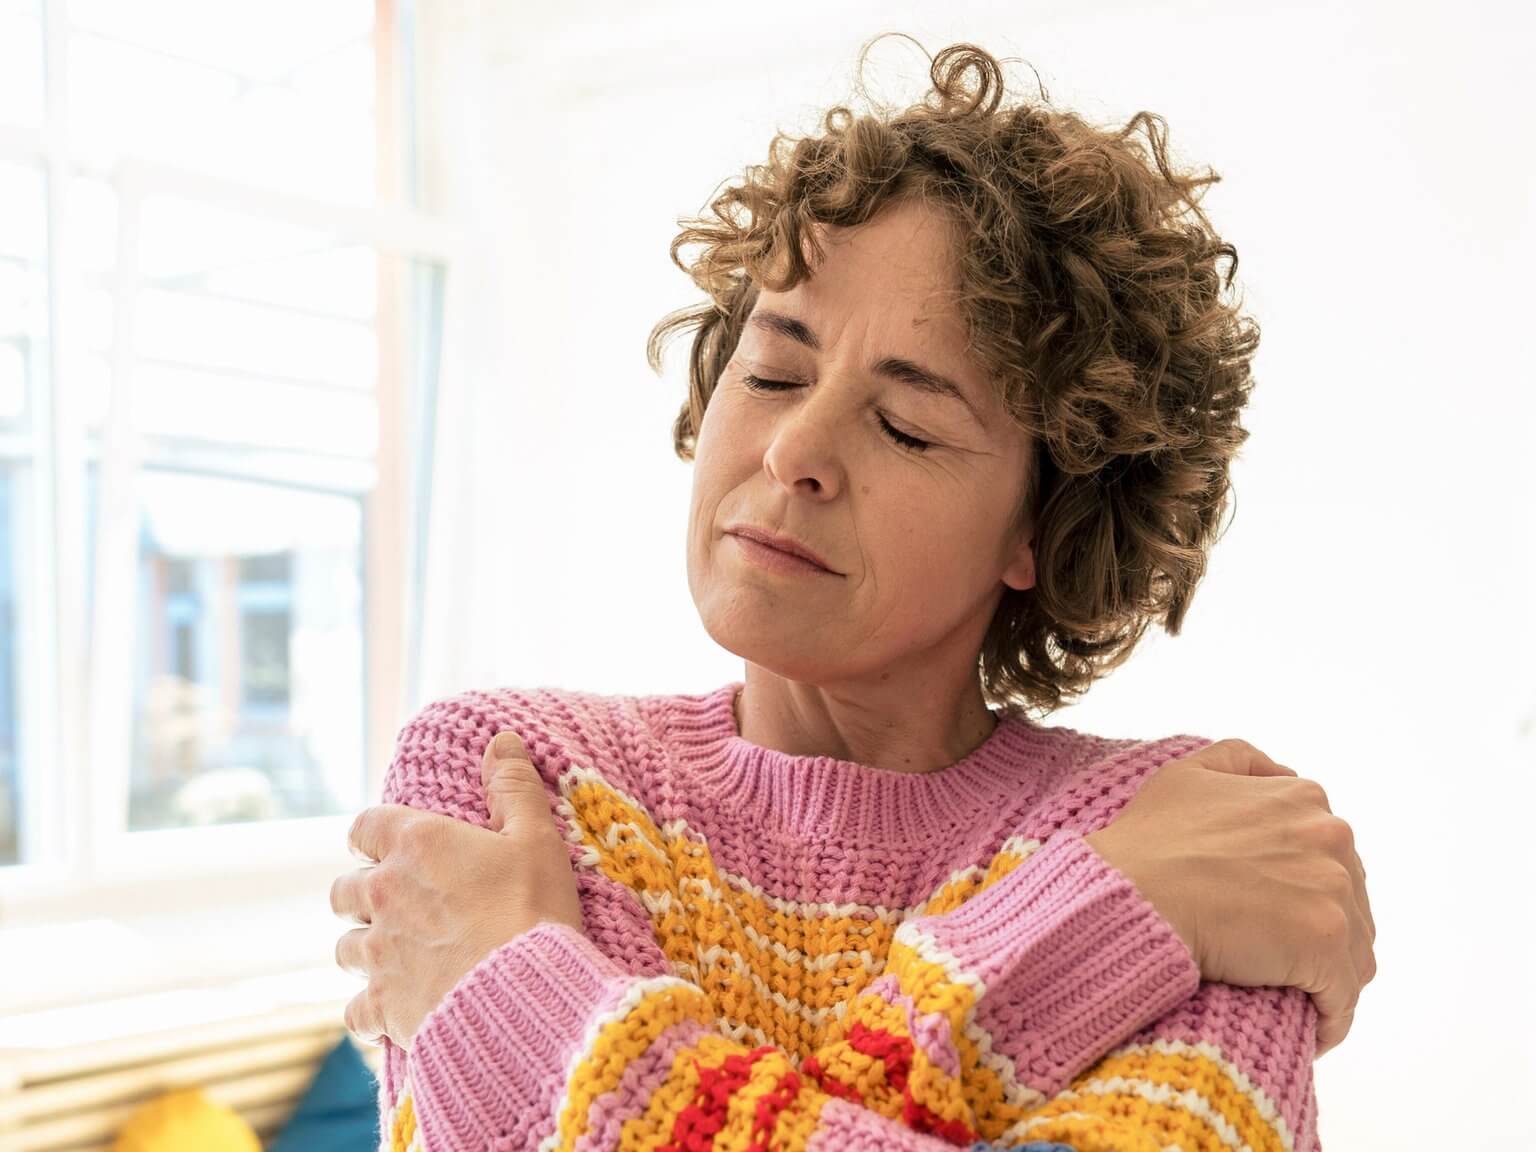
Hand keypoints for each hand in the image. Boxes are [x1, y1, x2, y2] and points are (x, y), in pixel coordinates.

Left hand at [329, 730, 584, 1050]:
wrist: (525, 996)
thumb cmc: (534, 910)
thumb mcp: (536, 838)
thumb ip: (514, 787)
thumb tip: (500, 740)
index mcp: (415, 845)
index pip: (364, 826)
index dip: (374, 835)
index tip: (390, 846)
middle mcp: (383, 894)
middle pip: (344, 890)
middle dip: (364, 896)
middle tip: (399, 905)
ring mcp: (377, 953)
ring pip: (346, 949)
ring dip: (366, 949)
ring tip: (399, 956)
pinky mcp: (382, 1005)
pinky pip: (356, 1011)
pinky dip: (372, 1010)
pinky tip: (396, 1010)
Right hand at [1082, 738, 1375, 1058]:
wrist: (1131, 892)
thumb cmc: (1149, 840)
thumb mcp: (1189, 772)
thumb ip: (1243, 762)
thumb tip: (1285, 776)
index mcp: (1304, 798)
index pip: (1331, 856)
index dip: (1304, 891)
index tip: (1276, 915)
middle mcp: (1331, 837)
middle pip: (1350, 902)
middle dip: (1322, 932)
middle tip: (1279, 959)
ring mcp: (1333, 891)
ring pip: (1354, 951)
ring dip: (1329, 977)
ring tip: (1292, 996)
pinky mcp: (1326, 943)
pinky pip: (1345, 997)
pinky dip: (1330, 1018)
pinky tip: (1309, 1030)